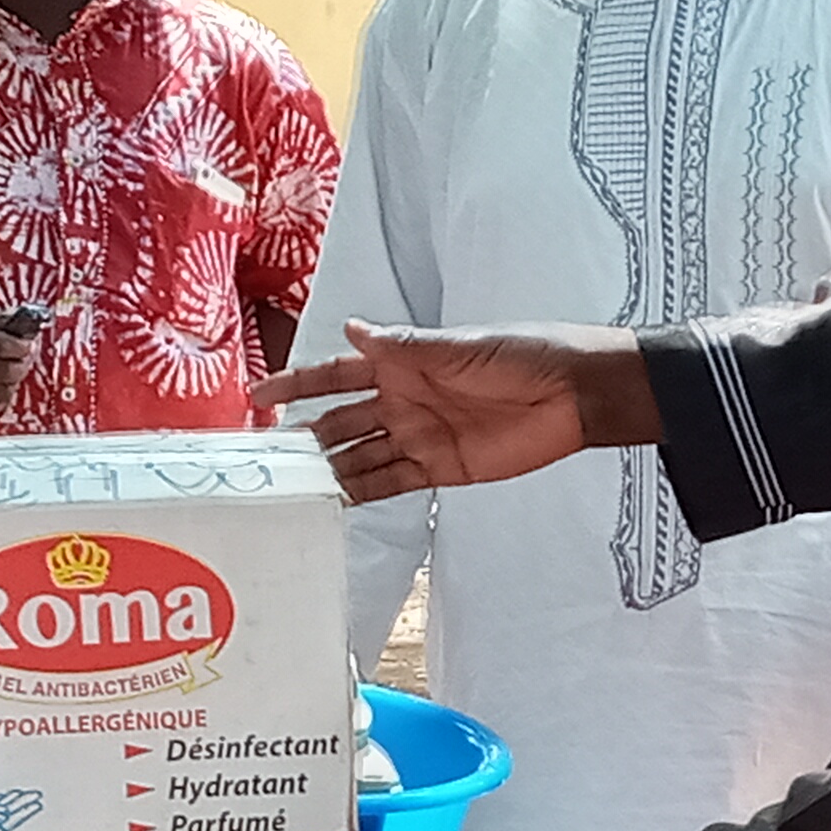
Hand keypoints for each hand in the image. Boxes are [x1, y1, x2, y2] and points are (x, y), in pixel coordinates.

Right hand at [0, 309, 37, 417]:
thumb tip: (25, 327)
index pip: (8, 346)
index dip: (23, 346)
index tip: (27, 343)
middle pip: (11, 371)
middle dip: (23, 364)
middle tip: (24, 358)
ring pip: (5, 391)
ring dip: (14, 382)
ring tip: (10, 372)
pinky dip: (2, 398)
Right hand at [254, 321, 656, 501]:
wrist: (570, 394)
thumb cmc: (519, 354)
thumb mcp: (458, 347)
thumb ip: (403, 347)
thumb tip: (351, 328)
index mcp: (401, 363)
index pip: (336, 374)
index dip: (298, 385)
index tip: (260, 398)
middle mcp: (402, 399)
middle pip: (341, 421)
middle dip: (305, 438)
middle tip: (266, 460)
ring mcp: (418, 435)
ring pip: (361, 455)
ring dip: (329, 470)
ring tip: (290, 488)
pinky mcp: (441, 467)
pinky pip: (393, 482)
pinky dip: (364, 491)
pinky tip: (335, 502)